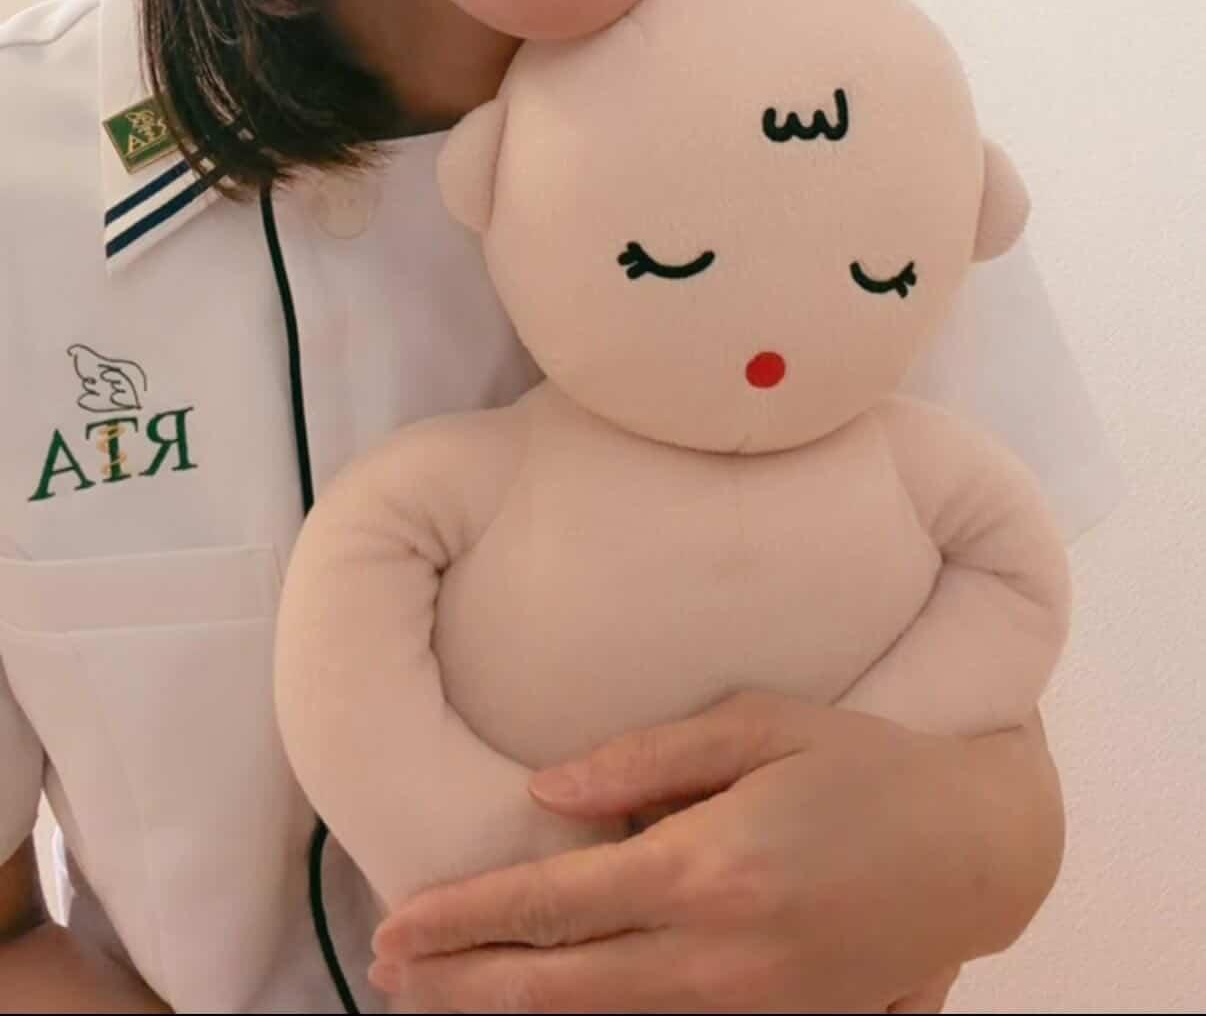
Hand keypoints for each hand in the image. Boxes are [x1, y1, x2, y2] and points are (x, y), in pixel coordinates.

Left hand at [370, 691, 1054, 1011]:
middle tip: (386, 971)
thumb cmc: (866, 767)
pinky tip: (537, 1010)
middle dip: (461, 983)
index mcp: (707, 867)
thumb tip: (544, 793)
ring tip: (435, 996)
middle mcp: (715, 955)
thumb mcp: (761, 725)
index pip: (554, 903)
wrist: (975, 853)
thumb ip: (647, 758)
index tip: (399, 924)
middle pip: (556, 987)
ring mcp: (745, 1007)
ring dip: (507, 1015)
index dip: (466, 919)